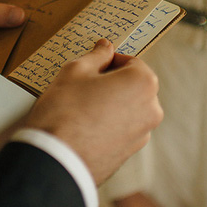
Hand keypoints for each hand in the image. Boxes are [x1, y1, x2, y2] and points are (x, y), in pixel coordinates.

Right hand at [25, 39, 162, 184]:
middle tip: (84, 87)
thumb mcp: (75, 71)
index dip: (108, 61)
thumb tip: (105, 47)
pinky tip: (84, 126)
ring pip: (127, 108)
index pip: (130, 61)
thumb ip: (96, 56)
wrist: (55, 159)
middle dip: (112, 83)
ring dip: (110, 104)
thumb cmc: (65, 110)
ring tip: (82, 109)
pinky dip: (108, 124)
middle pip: (132, 86)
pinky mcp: (129, 153)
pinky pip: (121, 129)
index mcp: (143, 83)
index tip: (91, 68)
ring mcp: (142, 134)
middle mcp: (151, 109)